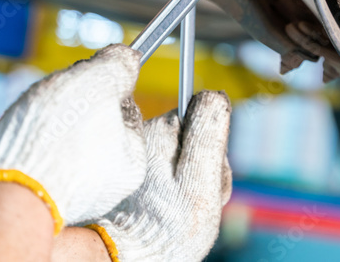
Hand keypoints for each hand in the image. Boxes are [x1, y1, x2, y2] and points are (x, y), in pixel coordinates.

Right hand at [0, 44, 147, 232]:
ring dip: (29, 116)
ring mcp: (57, 187)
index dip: (105, 84)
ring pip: (45, 130)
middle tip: (54, 98)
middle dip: (62, 100)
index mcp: (127, 162)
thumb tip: (126, 58)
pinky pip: (14, 147)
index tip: (89, 76)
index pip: (124, 109)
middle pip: (83, 118)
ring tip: (24, 121)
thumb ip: (119, 65)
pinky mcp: (19, 187)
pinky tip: (2, 140)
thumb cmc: (58, 137)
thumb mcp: (102, 82)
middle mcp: (97, 181)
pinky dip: (4, 137)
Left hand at [86, 91, 232, 261]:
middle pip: (191, 136)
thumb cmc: (169, 223)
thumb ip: (209, 132)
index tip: (208, 173)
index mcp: (162, 129)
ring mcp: (137, 157)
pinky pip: (164, 173)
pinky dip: (173, 190)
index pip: (202, 116)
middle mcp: (144, 136)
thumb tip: (213, 94)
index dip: (213, 144)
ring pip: (178, 156)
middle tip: (195, 195)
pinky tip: (169, 211)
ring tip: (181, 207)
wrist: (126, 258)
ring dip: (189, 179)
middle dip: (202, 163)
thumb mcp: (200, 178)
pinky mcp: (132, 176)